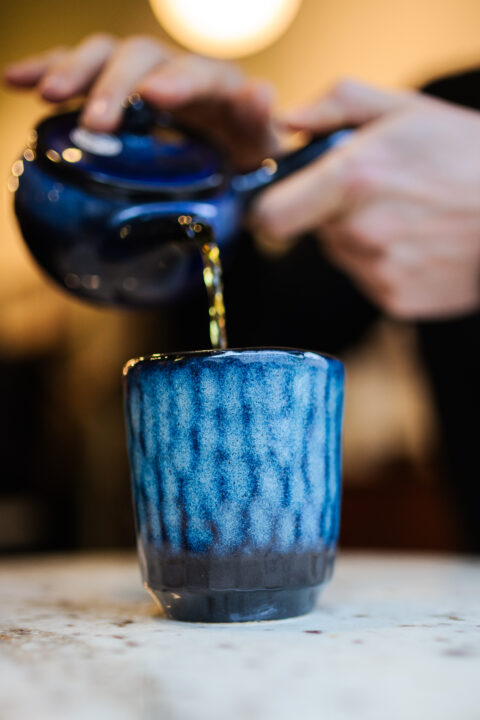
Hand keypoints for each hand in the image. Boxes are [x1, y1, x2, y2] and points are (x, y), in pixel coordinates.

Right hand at [4, 34, 276, 169]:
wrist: (231, 166)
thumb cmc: (248, 166)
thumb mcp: (264, 156)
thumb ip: (261, 128)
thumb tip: (260, 95)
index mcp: (220, 90)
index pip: (201, 74)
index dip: (179, 82)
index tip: (155, 98)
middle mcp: (177, 75)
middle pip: (143, 57)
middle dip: (116, 84)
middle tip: (97, 122)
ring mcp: (142, 80)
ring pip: (105, 56)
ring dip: (75, 71)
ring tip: (48, 94)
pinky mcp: (115, 93)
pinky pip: (78, 73)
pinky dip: (47, 71)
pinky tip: (15, 80)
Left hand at [251, 79, 479, 318]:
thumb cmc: (467, 154)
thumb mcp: (405, 108)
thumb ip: (336, 105)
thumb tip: (288, 122)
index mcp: (353, 179)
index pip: (268, 216)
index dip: (269, 206)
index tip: (283, 196)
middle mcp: (360, 233)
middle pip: (308, 233)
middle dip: (326, 212)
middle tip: (373, 191)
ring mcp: (378, 272)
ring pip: (340, 255)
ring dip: (357, 236)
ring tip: (404, 215)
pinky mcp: (395, 300)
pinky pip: (367, 278)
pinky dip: (382, 262)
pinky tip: (417, 242)